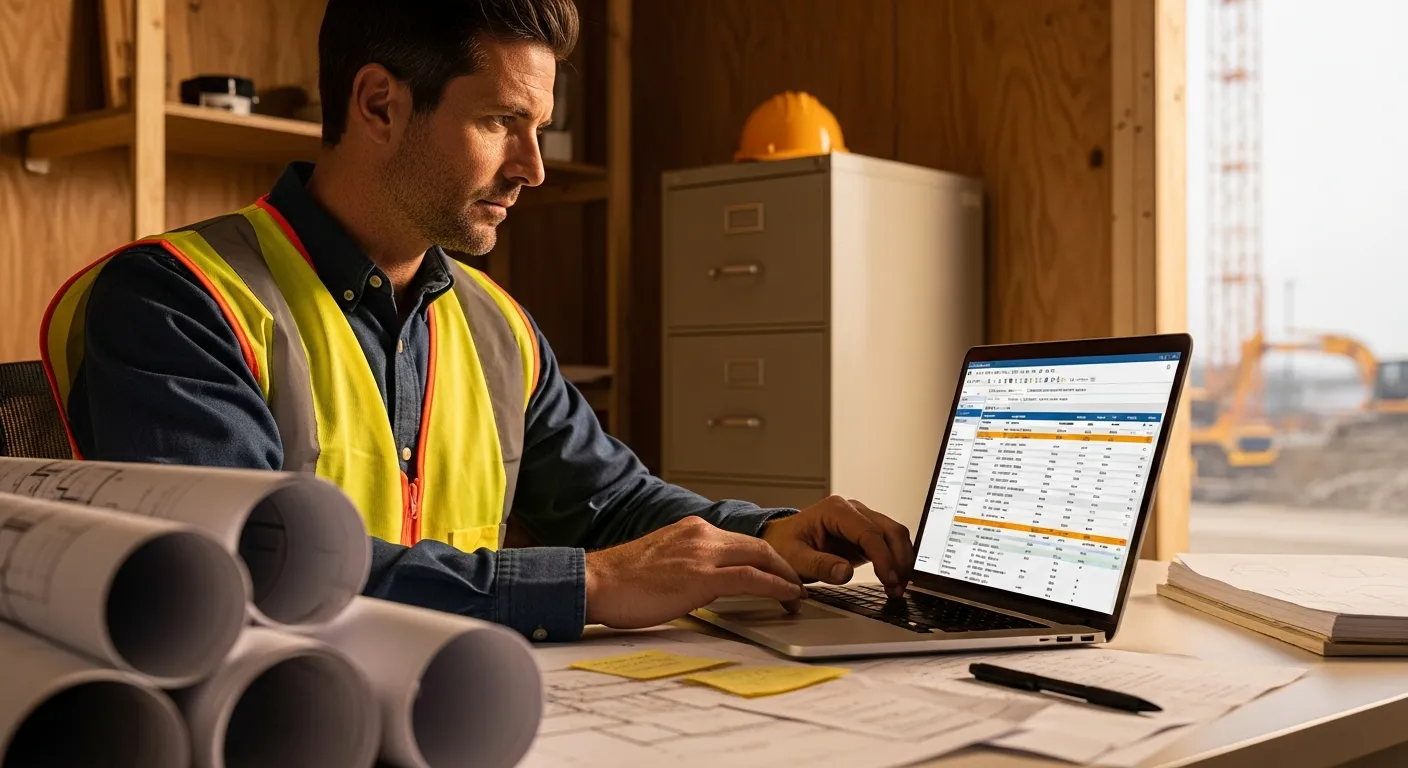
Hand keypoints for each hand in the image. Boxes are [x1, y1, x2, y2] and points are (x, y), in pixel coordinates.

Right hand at [584, 516, 807, 628]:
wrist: (595, 582)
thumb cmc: (620, 580)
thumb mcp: (662, 561)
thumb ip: (688, 564)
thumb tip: (707, 582)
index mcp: (691, 529)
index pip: (740, 541)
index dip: (765, 558)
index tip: (777, 572)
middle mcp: (700, 534)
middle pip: (758, 546)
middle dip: (783, 566)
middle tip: (796, 584)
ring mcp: (702, 553)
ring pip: (761, 557)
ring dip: (785, 577)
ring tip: (797, 595)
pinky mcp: (700, 576)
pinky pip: (751, 578)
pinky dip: (776, 586)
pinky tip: (788, 596)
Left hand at [760, 495, 914, 597]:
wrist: (781, 541)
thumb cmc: (785, 545)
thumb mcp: (794, 558)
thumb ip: (818, 565)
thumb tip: (844, 572)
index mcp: (835, 510)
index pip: (868, 532)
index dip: (883, 557)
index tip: (888, 579)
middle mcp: (853, 510)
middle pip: (889, 530)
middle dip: (898, 560)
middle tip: (897, 588)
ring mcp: (861, 520)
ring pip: (894, 535)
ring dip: (901, 561)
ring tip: (898, 588)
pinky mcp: (865, 534)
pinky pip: (889, 543)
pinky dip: (896, 561)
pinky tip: (895, 580)